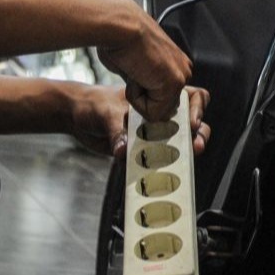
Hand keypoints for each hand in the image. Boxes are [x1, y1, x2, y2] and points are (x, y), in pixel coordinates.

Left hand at [68, 83, 211, 158]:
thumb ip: (116, 132)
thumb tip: (123, 150)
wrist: (76, 117)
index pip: (191, 98)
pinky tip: (159, 176)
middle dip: (198, 135)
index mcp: (158, 97)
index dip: (197, 109)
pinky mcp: (144, 151)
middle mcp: (160, 116)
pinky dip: (162, 168)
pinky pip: (159, 161)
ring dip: (184, 154)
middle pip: (192, 124)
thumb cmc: (93, 104)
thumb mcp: (105, 114)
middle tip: (195, 147)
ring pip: (180, 144)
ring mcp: (153, 134)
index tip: (191, 124)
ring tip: (184, 163)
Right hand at [95, 0, 192, 120]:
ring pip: (157, 111)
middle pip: (162, 107)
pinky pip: (152, 112)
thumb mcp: (134, 66)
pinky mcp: (173, 84)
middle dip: (143, 99)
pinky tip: (135, 73)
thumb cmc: (119, 39)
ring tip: (134, 70)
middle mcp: (183, 70)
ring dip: (138, 98)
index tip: (134, 75)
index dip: (143, 96)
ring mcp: (181, 77)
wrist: (119, 27)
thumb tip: (140, 92)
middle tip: (133, 72)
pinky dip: (136, 98)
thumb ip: (142, 81)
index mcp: (176, 64)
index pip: (163, 98)